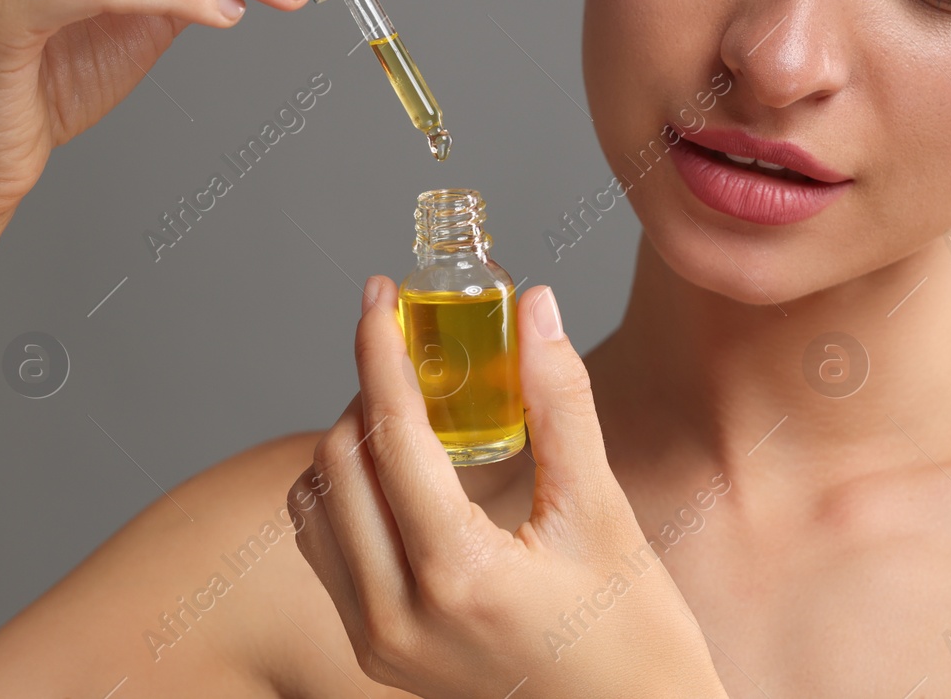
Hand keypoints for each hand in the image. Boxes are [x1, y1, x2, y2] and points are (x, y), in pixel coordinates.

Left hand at [289, 277, 727, 698]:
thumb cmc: (634, 634)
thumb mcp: (602, 512)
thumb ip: (561, 404)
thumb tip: (536, 309)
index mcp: (458, 575)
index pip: (391, 432)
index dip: (379, 349)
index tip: (380, 293)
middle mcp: (397, 617)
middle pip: (339, 462)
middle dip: (368, 390)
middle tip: (415, 350)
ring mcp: (379, 644)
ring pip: (317, 507)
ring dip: (350, 443)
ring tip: (410, 411)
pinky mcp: (378, 656)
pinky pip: (328, 553)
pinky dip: (347, 497)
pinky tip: (400, 475)